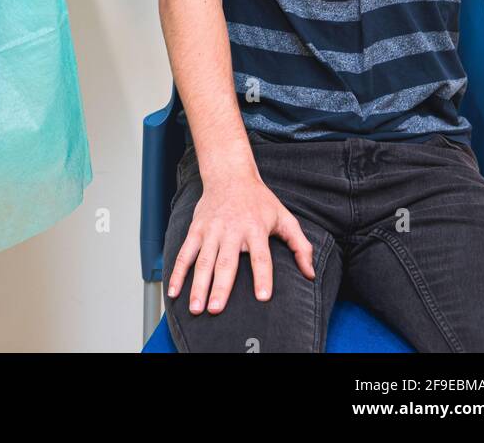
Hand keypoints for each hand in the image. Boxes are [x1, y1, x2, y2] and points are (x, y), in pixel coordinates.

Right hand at [167, 170, 314, 313]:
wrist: (229, 174)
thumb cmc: (259, 201)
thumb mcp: (284, 218)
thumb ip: (300, 246)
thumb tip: (310, 274)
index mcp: (256, 228)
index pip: (261, 256)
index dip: (263, 276)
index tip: (263, 298)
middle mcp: (232, 230)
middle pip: (226, 262)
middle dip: (220, 286)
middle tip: (216, 310)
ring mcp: (211, 230)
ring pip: (203, 260)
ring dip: (198, 285)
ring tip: (196, 309)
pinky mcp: (196, 229)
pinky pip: (185, 253)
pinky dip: (177, 272)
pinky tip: (173, 292)